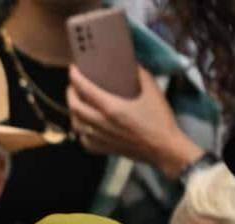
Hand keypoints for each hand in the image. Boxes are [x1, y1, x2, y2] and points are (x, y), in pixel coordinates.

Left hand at [67, 66, 203, 178]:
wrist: (163, 148)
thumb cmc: (160, 120)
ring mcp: (100, 138)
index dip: (76, 78)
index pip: (86, 90)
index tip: (73, 69)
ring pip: (75, 124)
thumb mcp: (153, 92)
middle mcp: (101, 124)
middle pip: (74, 107)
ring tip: (77, 103)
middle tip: (73, 85)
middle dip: (70, 93)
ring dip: (73, 112)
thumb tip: (131, 63)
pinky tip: (85, 125)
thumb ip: (141, 75)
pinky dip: (81, 130)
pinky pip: (83, 139)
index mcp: (112, 108)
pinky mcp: (102, 149)